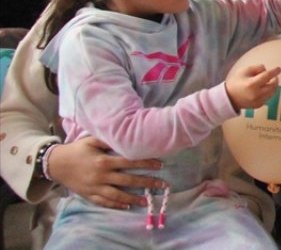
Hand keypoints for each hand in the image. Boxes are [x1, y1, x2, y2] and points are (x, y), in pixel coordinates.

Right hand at [45, 136, 164, 208]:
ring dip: (134, 198)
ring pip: (118, 195)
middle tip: (162, 185)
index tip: (160, 165)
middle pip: (128, 180)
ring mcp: (95, 187)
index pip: (130, 162)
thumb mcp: (91, 141)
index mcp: (104, 161)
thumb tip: (127, 137)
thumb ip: (109, 140)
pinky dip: (116, 205)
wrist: (55, 164)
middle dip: (147, 182)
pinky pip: (104, 202)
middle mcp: (101, 176)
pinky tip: (127, 206)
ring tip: (147, 201)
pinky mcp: (89, 195)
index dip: (146, 164)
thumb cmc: (76, 150)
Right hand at [226, 64, 280, 110]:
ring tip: (269, 82)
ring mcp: (257, 101)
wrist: (229, 97)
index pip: (267, 76)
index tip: (279, 69)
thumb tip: (267, 70)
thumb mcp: (244, 70)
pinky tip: (264, 88)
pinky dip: (269, 92)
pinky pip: (268, 97)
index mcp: (251, 84)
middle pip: (272, 86)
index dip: (274, 72)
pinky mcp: (258, 105)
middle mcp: (255, 94)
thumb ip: (257, 68)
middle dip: (275, 80)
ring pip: (272, 92)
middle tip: (275, 76)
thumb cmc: (236, 81)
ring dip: (273, 86)